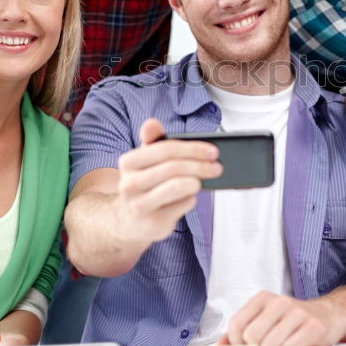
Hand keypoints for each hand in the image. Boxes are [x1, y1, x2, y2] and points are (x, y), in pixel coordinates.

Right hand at [114, 119, 221, 243]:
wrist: (132, 220)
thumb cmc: (145, 184)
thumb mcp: (147, 160)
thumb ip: (152, 140)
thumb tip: (152, 123)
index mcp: (128, 163)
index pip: (165, 149)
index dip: (192, 149)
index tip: (212, 151)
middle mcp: (129, 184)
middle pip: (173, 168)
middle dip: (200, 165)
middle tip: (217, 167)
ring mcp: (139, 205)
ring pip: (177, 186)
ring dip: (197, 181)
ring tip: (203, 181)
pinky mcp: (153, 223)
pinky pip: (182, 204)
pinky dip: (191, 198)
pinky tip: (189, 196)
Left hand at [219, 291, 345, 345]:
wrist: (328, 315)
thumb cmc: (290, 321)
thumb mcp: (264, 320)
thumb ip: (239, 333)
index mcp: (263, 298)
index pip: (236, 325)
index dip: (239, 342)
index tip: (249, 344)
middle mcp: (280, 302)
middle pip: (251, 337)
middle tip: (270, 344)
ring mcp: (298, 313)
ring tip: (286, 343)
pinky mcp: (313, 326)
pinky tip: (298, 344)